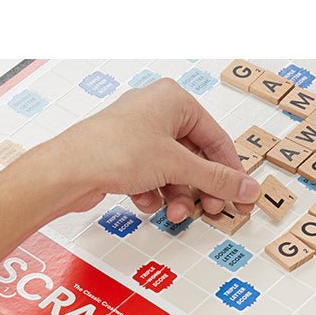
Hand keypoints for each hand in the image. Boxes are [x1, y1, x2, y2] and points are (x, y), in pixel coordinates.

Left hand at [42, 78, 260, 220]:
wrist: (69, 171)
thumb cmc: (115, 151)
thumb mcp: (177, 166)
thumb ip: (216, 179)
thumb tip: (246, 188)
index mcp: (173, 100)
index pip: (216, 138)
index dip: (230, 171)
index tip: (240, 196)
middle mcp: (155, 112)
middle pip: (193, 156)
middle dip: (200, 187)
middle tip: (210, 211)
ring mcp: (136, 135)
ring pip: (170, 170)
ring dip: (176, 196)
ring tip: (175, 214)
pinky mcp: (120, 156)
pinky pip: (149, 177)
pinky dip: (152, 194)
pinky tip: (146, 203)